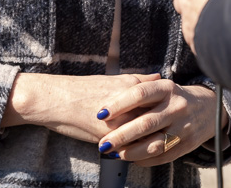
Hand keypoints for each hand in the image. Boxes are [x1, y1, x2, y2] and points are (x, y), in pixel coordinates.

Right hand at [2, 72, 159, 142]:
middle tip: (172, 135)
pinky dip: (136, 153)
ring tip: (156, 148)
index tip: (175, 117)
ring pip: (147, 139)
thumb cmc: (82, 88)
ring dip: (153, 145)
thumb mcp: (112, 78)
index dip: (170, 112)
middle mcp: (129, 104)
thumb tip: (159, 76)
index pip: (162, 102)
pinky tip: (137, 154)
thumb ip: (139, 80)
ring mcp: (120, 122)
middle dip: (167, 130)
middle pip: (158, 122)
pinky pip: (129, 149)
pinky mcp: (108, 137)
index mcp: (132, 87)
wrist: (55, 99)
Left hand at [97, 79, 221, 165]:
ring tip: (114, 153)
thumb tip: (109, 103)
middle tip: (103, 143)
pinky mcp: (186, 145)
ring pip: (153, 144)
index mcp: (167, 88)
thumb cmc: (174, 97)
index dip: (118, 104)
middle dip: (120, 136)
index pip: (139, 94)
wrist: (209, 109)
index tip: (100, 114)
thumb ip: (138, 90)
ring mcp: (183, 128)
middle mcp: (176, 107)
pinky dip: (144, 160)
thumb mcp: (161, 86)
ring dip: (131, 152)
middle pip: (145, 123)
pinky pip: (162, 157)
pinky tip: (131, 158)